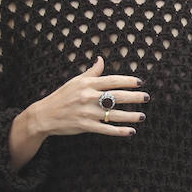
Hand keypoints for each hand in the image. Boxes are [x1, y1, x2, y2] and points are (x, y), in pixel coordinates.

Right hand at [9, 58, 145, 169]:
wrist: (44, 115)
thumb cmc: (62, 96)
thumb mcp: (75, 81)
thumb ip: (91, 72)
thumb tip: (101, 59)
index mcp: (87, 84)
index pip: (112, 80)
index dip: (127, 81)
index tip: (140, 82)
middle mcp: (88, 97)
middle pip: (116, 96)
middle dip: (134, 97)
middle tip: (147, 97)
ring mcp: (87, 112)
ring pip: (114, 114)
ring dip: (130, 116)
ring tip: (142, 116)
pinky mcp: (85, 126)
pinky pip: (106, 129)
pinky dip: (119, 131)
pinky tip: (131, 131)